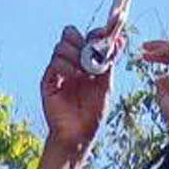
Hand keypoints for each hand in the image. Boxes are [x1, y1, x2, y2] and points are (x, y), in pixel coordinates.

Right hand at [40, 24, 115, 152]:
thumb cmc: (92, 114)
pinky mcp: (48, 81)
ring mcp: (59, 71)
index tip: (105, 38)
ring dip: (74, 55)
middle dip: (82, 41)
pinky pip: (55, 62)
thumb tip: (121, 39)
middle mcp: (71, 63)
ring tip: (83, 72)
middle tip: (91, 54)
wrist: (78, 135)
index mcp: (86, 62)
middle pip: (70, 34)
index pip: (87, 36)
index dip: (96, 34)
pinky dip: (66, 66)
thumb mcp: (106, 85)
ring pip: (61, 46)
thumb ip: (110, 62)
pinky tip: (75, 76)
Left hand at [140, 39, 168, 123]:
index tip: (146, 58)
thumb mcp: (168, 103)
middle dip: (161, 51)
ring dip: (161, 48)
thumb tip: (160, 77)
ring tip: (145, 47)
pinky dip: (164, 50)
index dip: (163, 59)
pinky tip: (151, 53)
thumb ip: (164, 91)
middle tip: (144, 48)